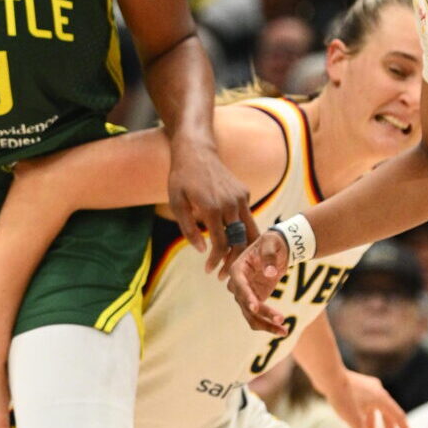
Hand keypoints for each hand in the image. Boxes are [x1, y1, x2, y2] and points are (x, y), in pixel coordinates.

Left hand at [168, 141, 255, 272]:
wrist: (197, 152)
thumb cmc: (181, 178)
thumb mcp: (176, 204)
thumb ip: (188, 229)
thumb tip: (201, 250)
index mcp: (213, 208)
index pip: (222, 243)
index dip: (217, 260)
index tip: (209, 271)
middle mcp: (231, 204)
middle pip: (240, 241)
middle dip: (234, 261)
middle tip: (224, 275)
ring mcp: (241, 198)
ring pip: (250, 230)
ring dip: (244, 249)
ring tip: (235, 263)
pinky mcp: (245, 193)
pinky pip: (247, 217)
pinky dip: (244, 233)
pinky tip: (235, 243)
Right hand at [227, 230, 291, 334]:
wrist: (277, 249)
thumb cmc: (273, 243)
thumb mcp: (272, 243)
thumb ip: (270, 257)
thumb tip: (270, 273)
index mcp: (238, 269)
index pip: (239, 285)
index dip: (246, 296)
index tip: (254, 307)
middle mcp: (238, 284)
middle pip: (245, 303)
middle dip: (261, 313)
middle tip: (279, 318)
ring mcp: (246, 294)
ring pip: (251, 315)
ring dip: (266, 324)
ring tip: (284, 331)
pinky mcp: (256, 300)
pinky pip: (260, 316)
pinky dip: (270, 324)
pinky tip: (284, 330)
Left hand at [325, 370, 411, 427]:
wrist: (327, 374)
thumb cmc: (342, 395)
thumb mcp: (353, 420)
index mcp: (382, 398)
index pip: (398, 416)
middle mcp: (377, 390)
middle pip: (387, 412)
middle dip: (388, 427)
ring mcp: (366, 385)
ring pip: (375, 405)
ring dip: (374, 419)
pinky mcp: (355, 383)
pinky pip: (365, 400)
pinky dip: (364, 411)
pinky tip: (356, 416)